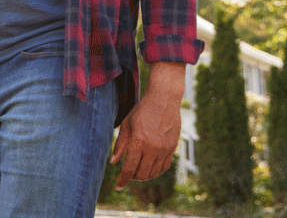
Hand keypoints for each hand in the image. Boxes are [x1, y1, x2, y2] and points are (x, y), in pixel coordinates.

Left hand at [110, 62, 184, 189]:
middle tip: (128, 174)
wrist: (163, 100)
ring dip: (144, 176)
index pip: (129, 168)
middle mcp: (152, 147)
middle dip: (133, 177)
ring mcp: (164, 149)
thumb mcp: (126, 125)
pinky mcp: (172, 148)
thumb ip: (120, 145)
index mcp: (138, 141)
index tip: (118, 187)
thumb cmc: (142, 110)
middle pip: (142, 174)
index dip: (123, 180)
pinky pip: (164, 167)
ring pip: (154, 173)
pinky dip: (156, 171)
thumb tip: (113, 162)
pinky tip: (150, 167)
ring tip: (138, 170)